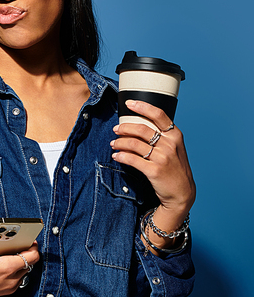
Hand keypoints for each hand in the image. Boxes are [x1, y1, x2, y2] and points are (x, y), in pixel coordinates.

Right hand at [0, 226, 40, 296]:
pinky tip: (3, 261)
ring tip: (10, 250)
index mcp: (4, 268)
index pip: (31, 257)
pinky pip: (18, 277)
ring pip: (25, 270)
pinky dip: (15, 268)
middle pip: (31, 263)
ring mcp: (8, 287)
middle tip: (18, 241)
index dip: (33, 245)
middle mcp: (10, 279)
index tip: (28, 238)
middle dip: (27, 250)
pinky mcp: (5, 292)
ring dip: (21, 260)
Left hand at [110, 99, 195, 236]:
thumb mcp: (175, 148)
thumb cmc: (176, 169)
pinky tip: (116, 156)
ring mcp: (162, 158)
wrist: (182, 192)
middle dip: (124, 128)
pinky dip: (121, 156)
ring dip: (120, 142)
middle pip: (141, 129)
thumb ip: (163, 136)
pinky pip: (132, 159)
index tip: (129, 103)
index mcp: (175, 135)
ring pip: (134, 143)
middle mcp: (170, 144)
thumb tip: (140, 125)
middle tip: (116, 129)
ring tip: (113, 144)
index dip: (142, 106)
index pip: (158, 114)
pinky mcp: (154, 170)